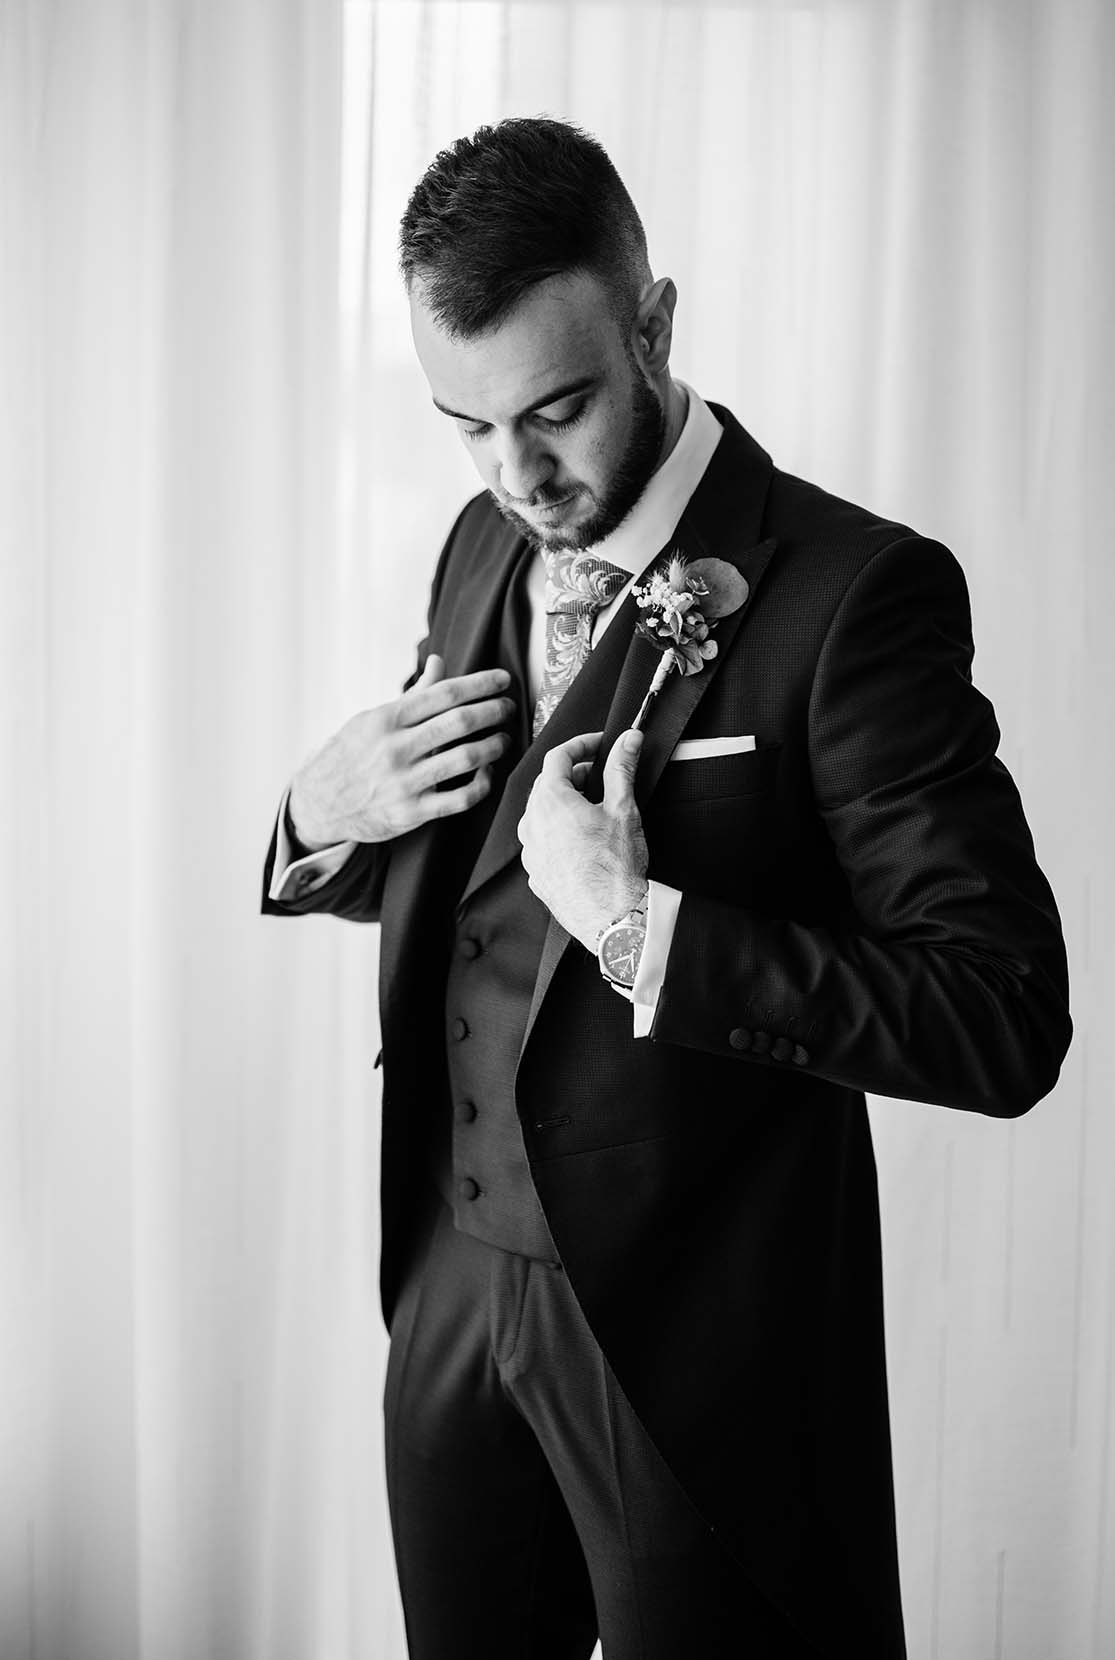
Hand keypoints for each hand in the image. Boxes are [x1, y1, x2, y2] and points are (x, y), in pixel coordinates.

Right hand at [287, 654, 514, 846]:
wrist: (318, 803)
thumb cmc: (350, 756)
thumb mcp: (372, 720)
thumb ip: (412, 695)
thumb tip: (439, 662)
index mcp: (386, 719)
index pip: (443, 694)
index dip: (479, 684)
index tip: (502, 680)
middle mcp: (395, 749)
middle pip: (459, 722)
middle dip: (493, 711)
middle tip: (508, 707)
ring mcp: (404, 782)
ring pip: (465, 759)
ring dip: (493, 745)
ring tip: (503, 738)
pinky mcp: (411, 813)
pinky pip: (460, 799)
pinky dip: (482, 784)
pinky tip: (487, 772)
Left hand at [517, 729, 648, 951]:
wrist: (612, 918)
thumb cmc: (616, 870)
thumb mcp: (623, 809)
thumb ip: (622, 768)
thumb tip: (628, 741)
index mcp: (551, 802)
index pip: (557, 756)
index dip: (581, 744)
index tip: (598, 745)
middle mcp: (532, 824)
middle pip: (547, 784)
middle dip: (573, 773)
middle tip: (599, 776)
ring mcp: (531, 851)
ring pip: (541, 813)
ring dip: (564, 803)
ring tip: (592, 810)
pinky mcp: (536, 873)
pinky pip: (542, 841)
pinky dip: (559, 831)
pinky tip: (582, 840)